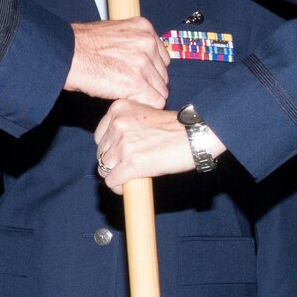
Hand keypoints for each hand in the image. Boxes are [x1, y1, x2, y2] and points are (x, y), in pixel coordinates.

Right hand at [66, 18, 167, 107]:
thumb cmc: (81, 45)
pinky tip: (126, 100)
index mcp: (144, 28)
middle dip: (148, 85)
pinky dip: (142, 105)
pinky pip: (154, 101)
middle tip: (129, 88)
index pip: (162, 59)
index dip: (150, 72)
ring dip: (144, 96)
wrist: (65, 54)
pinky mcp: (136, 82)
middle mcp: (148, 42)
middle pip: (163, 75)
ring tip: (124, 94)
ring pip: (160, 90)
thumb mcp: (114, 33)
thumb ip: (133, 44)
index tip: (138, 78)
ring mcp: (143, 62)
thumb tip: (143, 60)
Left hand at [94, 98, 222, 191]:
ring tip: (128, 178)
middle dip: (112, 163)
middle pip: (101, 152)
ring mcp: (122, 144)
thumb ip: (128, 125)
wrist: (196, 134)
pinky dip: (118, 188)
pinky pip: (112, 181)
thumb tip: (116, 147)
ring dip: (114, 175)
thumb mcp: (146, 115)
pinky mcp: (130, 163)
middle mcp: (117, 124)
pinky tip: (128, 187)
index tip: (120, 155)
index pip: (100, 135)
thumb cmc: (177, 127)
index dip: (109, 148)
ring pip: (104, 168)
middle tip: (127, 168)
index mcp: (118, 109)